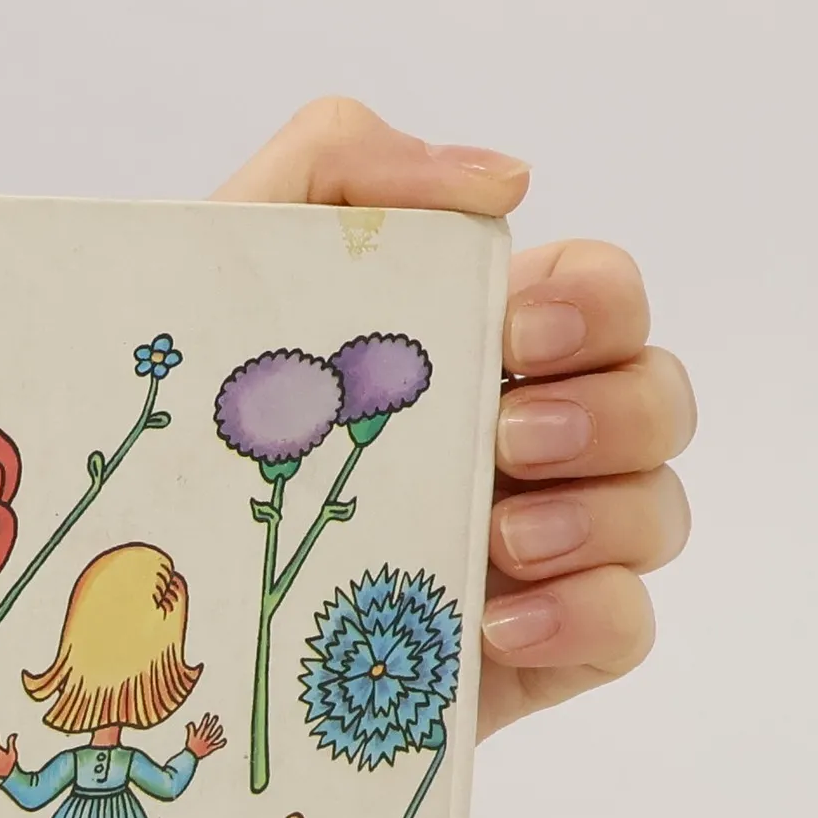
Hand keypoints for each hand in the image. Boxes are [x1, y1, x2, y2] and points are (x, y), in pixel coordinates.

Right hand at [183, 714, 226, 759]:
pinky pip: (217, 746)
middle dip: (212, 723)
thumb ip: (190, 729)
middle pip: (209, 729)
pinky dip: (221, 743)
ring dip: (217, 732)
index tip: (208, 714)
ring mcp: (207, 744)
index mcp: (198, 735)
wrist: (191, 757)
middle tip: (216, 717)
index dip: (205, 720)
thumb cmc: (190, 747)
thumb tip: (190, 723)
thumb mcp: (189, 737)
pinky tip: (225, 740)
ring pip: (213, 736)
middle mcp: (204, 738)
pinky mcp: (210, 749)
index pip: (202, 726)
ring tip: (220, 727)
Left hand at [217, 99, 692, 739]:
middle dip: (610, 412)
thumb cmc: (190, 424)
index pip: (602, 298)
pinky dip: (588, 617)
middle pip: (657, 401)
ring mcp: (534, 553)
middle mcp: (523, 445)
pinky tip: (497, 625)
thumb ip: (342, 164)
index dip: (595, 302)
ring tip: (501, 538)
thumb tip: (505, 183)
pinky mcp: (525, 654)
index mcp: (475, 351)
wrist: (159, 603)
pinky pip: (627, 629)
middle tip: (508, 440)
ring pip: (657, 513)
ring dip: (604, 516)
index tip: (513, 332)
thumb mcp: (234, 263)